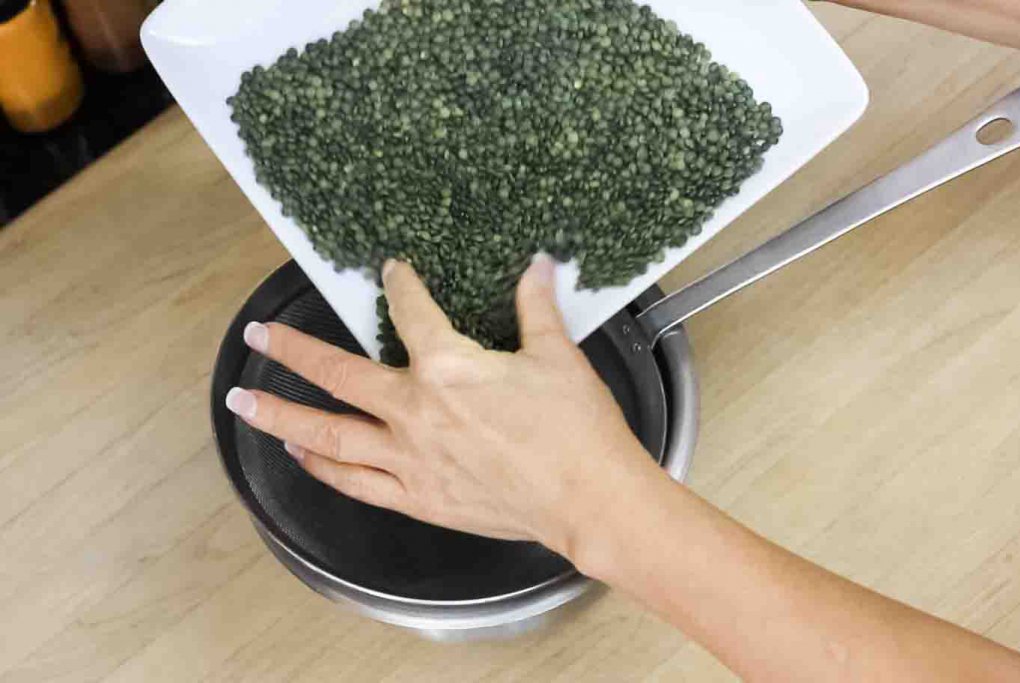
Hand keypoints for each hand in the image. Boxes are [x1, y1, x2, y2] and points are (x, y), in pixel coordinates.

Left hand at [225, 255, 661, 562]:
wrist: (588, 498)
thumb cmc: (576, 430)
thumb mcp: (557, 357)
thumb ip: (536, 307)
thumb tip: (537, 266)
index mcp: (449, 367)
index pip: (411, 311)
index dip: (399, 284)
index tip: (391, 272)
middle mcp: (416, 411)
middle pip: (337, 374)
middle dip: (290, 350)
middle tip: (256, 335)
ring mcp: (411, 459)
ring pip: (329, 435)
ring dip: (282, 414)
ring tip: (244, 402)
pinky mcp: (418, 496)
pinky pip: (356, 481)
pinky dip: (323, 468)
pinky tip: (300, 454)